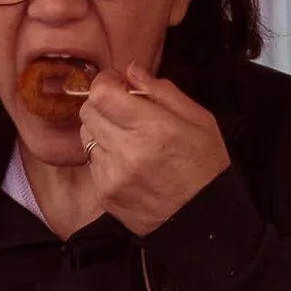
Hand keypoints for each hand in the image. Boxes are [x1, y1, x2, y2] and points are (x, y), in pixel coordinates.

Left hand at [79, 67, 229, 236]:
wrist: (201, 219)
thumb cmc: (205, 164)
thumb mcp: (198, 119)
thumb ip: (162, 91)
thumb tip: (130, 71)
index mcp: (153, 128)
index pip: (102, 93)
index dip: (105, 82)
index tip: (118, 84)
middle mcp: (127, 151)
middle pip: (88, 112)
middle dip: (102, 103)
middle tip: (123, 109)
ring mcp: (112, 175)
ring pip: (86, 136)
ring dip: (101, 129)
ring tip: (127, 137)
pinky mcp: (104, 194)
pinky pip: (91, 162)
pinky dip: (104, 154)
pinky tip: (126, 160)